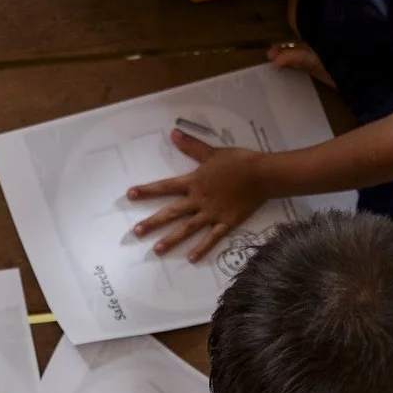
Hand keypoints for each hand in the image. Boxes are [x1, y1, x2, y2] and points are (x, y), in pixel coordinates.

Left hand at [125, 129, 271, 259]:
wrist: (262, 175)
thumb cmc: (237, 162)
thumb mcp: (212, 152)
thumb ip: (191, 146)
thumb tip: (173, 133)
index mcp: (194, 182)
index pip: (165, 187)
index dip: (147, 191)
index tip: (130, 195)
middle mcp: (199, 200)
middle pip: (171, 212)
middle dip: (153, 222)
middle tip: (136, 233)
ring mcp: (212, 214)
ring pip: (187, 229)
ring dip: (171, 239)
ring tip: (156, 250)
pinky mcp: (226, 223)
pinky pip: (212, 238)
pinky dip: (202, 249)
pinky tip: (191, 259)